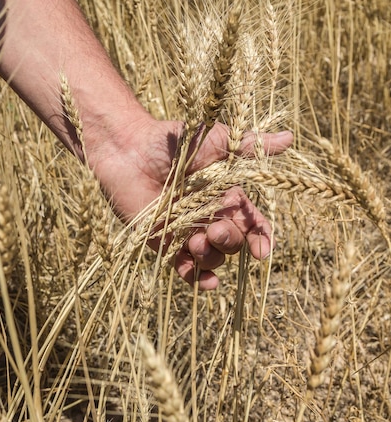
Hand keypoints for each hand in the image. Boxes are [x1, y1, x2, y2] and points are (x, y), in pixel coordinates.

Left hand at [89, 117, 292, 289]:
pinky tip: (206, 283)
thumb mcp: (216, 141)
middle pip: (234, 242)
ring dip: (212, 257)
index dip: (261, 238)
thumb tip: (290, 139)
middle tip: (215, 230)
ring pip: (213, 258)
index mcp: (227, 196)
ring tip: (196, 241)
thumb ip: (250, 146)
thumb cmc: (174, 141)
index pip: (253, 223)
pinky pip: (186, 268)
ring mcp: (188, 233)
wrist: (130, 149)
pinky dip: (196, 278)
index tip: (263, 250)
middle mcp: (211, 217)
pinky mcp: (164, 244)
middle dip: (231, 241)